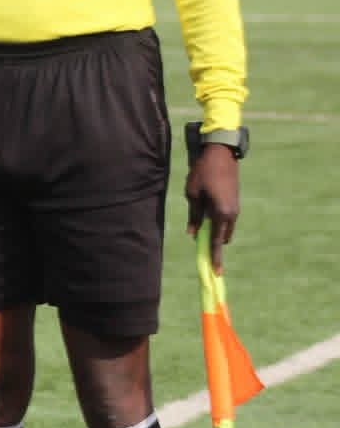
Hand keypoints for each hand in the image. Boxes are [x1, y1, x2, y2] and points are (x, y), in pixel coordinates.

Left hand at [186, 143, 239, 271]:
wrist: (221, 154)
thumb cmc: (202, 173)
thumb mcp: (192, 194)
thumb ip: (194, 216)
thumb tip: (194, 234)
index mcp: (221, 213)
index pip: (217, 242)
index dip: (215, 257)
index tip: (215, 273)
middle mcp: (232, 214)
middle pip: (222, 238)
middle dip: (213, 245)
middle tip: (204, 253)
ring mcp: (235, 208)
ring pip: (225, 229)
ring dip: (215, 233)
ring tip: (203, 229)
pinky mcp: (234, 203)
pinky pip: (226, 220)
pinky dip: (218, 223)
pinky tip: (207, 218)